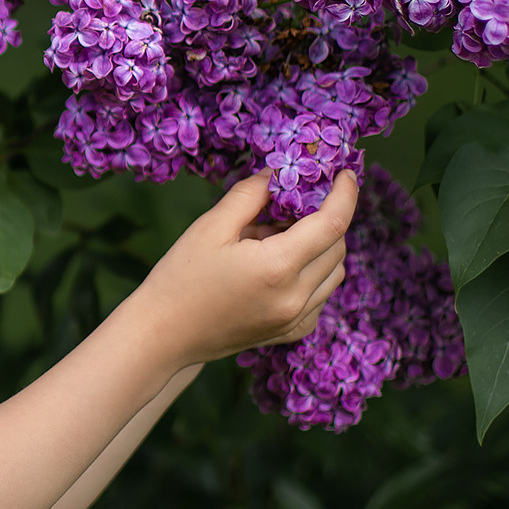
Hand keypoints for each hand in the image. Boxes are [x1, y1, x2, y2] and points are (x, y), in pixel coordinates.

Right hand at [118, 170, 356, 370]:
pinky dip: (314, 275)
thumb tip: (277, 175)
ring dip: (321, 247)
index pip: (333, 223)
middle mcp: (296, 297)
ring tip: (278, 238)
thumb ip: (250, 195)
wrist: (163, 335)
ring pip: (334, 272)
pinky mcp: (291, 332)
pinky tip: (280, 268)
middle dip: (325, 218)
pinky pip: (321, 296)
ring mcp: (296, 320)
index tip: (344, 174)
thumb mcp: (210, 227)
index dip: (345, 194)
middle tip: (290, 206)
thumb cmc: (180, 277)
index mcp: (277, 267)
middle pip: (337, 247)